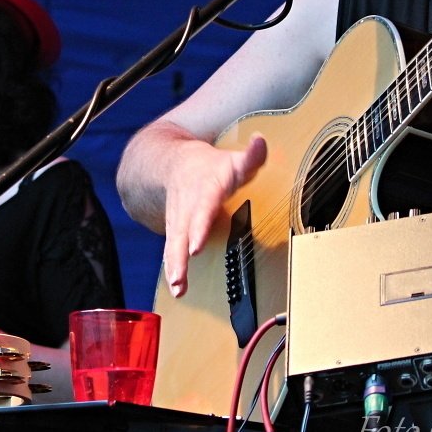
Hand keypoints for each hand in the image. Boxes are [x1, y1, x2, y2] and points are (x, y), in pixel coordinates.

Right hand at [162, 133, 266, 298]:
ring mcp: (178, 220)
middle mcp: (188, 206)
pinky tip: (177, 289)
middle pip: (184, 228)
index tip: (196, 244)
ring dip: (175, 265)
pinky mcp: (174, 232)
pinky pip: (171, 251)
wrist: (172, 166)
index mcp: (204, 189)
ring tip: (178, 286)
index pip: (203, 205)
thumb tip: (260, 141)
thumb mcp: (232, 160)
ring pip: (174, 243)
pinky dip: (173, 270)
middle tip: (187, 262)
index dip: (200, 224)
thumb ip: (250, 156)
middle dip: (184, 246)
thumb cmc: (210, 168)